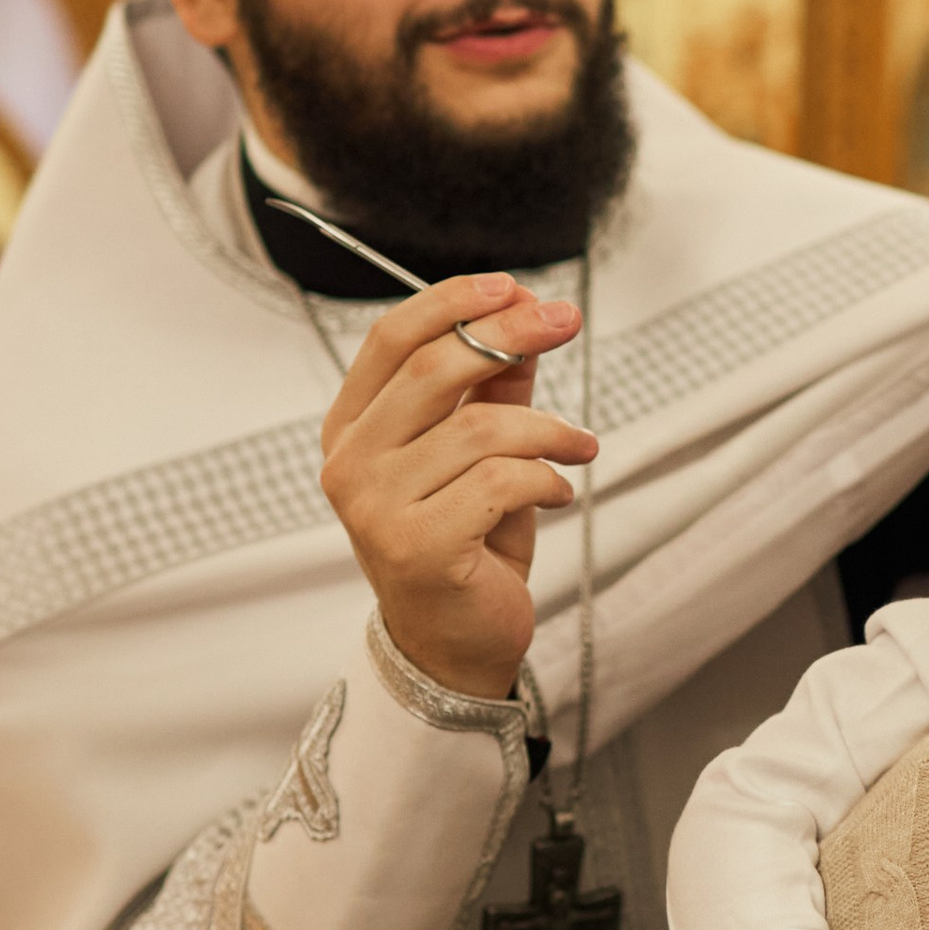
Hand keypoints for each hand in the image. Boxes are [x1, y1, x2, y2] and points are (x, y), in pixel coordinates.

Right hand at [318, 274, 595, 700]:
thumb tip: (526, 313)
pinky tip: (560, 491)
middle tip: (566, 322)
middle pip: (431, 370)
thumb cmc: (463, 543)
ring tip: (577, 445)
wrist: (455, 642)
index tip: (514, 287)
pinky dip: (546, 478)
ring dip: (547, 429)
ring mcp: (376, 509)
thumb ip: (493, 385)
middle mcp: (351, 464)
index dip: (454, 301)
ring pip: (480, 429)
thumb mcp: (478, 452)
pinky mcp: (418, 548)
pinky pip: (500, 482)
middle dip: (509, 334)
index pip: (391, 340)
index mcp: (352, 429)